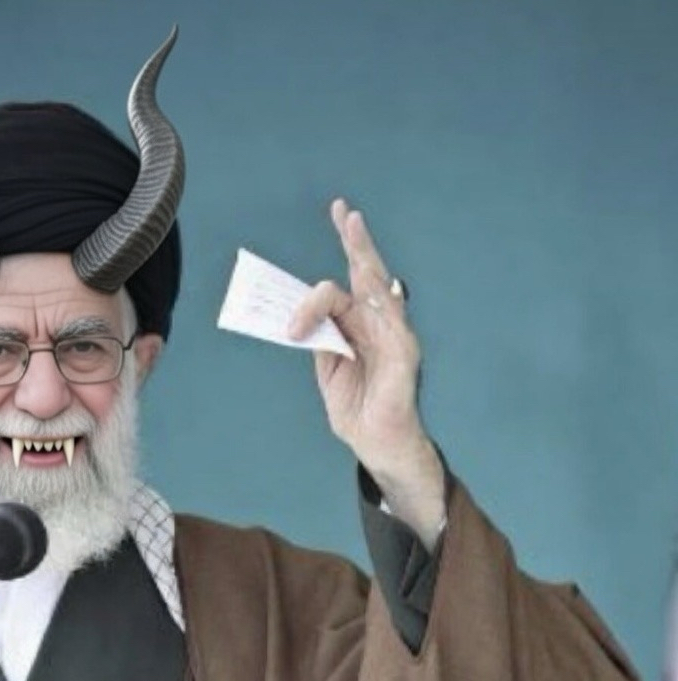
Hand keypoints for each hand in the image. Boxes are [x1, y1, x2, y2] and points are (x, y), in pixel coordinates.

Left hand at [288, 198, 445, 543]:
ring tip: (351, 230)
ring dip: (363, 259)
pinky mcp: (404, 356)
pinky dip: (380, 303)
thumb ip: (319, 339)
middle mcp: (379, 325)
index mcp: (359, 326)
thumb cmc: (357, 409)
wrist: (377, 445)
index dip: (340, 254)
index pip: (346, 284)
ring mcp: (395, 337)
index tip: (335, 219)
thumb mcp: (327, 369)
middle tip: (344, 211)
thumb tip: (300, 315)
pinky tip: (371, 284)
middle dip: (356, 241)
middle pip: (367, 275)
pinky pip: (392, 323)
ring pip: (377, 290)